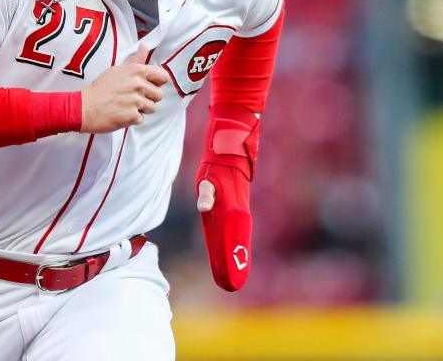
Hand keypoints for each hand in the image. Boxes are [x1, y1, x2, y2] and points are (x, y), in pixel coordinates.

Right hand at [80, 46, 168, 132]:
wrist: (85, 106)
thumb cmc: (100, 88)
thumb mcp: (117, 69)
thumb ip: (135, 60)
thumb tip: (144, 47)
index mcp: (137, 71)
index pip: (163, 77)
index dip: (158, 82)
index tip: (151, 85)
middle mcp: (138, 85)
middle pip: (159, 95)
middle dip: (149, 98)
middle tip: (135, 98)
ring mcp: (136, 101)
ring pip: (152, 108)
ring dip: (142, 109)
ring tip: (128, 105)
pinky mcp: (132, 116)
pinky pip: (141, 119)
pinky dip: (133, 119)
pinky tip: (122, 113)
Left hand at [195, 162, 251, 291]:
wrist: (230, 155)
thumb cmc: (216, 169)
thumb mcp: (207, 180)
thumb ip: (206, 194)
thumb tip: (203, 207)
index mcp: (232, 212)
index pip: (232, 242)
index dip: (231, 260)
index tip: (230, 276)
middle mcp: (238, 216)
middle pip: (237, 246)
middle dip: (234, 266)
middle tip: (230, 287)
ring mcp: (238, 214)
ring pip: (238, 241)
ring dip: (235, 259)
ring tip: (231, 279)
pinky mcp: (235, 211)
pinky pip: (236, 234)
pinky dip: (234, 247)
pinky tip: (230, 257)